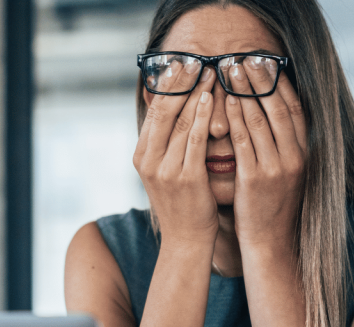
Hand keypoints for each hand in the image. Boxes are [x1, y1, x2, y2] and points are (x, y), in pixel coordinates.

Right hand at [133, 65, 218, 247]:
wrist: (186, 239)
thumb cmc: (182, 203)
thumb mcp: (166, 170)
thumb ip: (166, 143)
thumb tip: (172, 110)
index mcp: (141, 156)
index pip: (153, 111)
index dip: (167, 85)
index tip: (181, 64)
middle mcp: (148, 161)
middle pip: (164, 111)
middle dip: (181, 83)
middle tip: (196, 60)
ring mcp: (165, 170)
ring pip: (181, 121)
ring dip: (197, 93)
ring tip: (210, 72)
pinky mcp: (186, 178)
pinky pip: (195, 140)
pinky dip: (204, 116)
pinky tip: (212, 99)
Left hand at [224, 57, 307, 247]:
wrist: (270, 243)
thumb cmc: (271, 208)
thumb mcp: (285, 174)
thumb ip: (282, 147)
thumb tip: (271, 119)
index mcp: (304, 154)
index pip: (295, 109)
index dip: (281, 84)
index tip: (267, 64)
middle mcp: (295, 157)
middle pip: (278, 108)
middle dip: (260, 81)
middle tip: (244, 59)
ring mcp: (277, 167)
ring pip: (261, 120)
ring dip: (244, 92)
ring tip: (230, 71)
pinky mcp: (256, 179)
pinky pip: (244, 141)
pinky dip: (236, 118)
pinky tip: (226, 101)